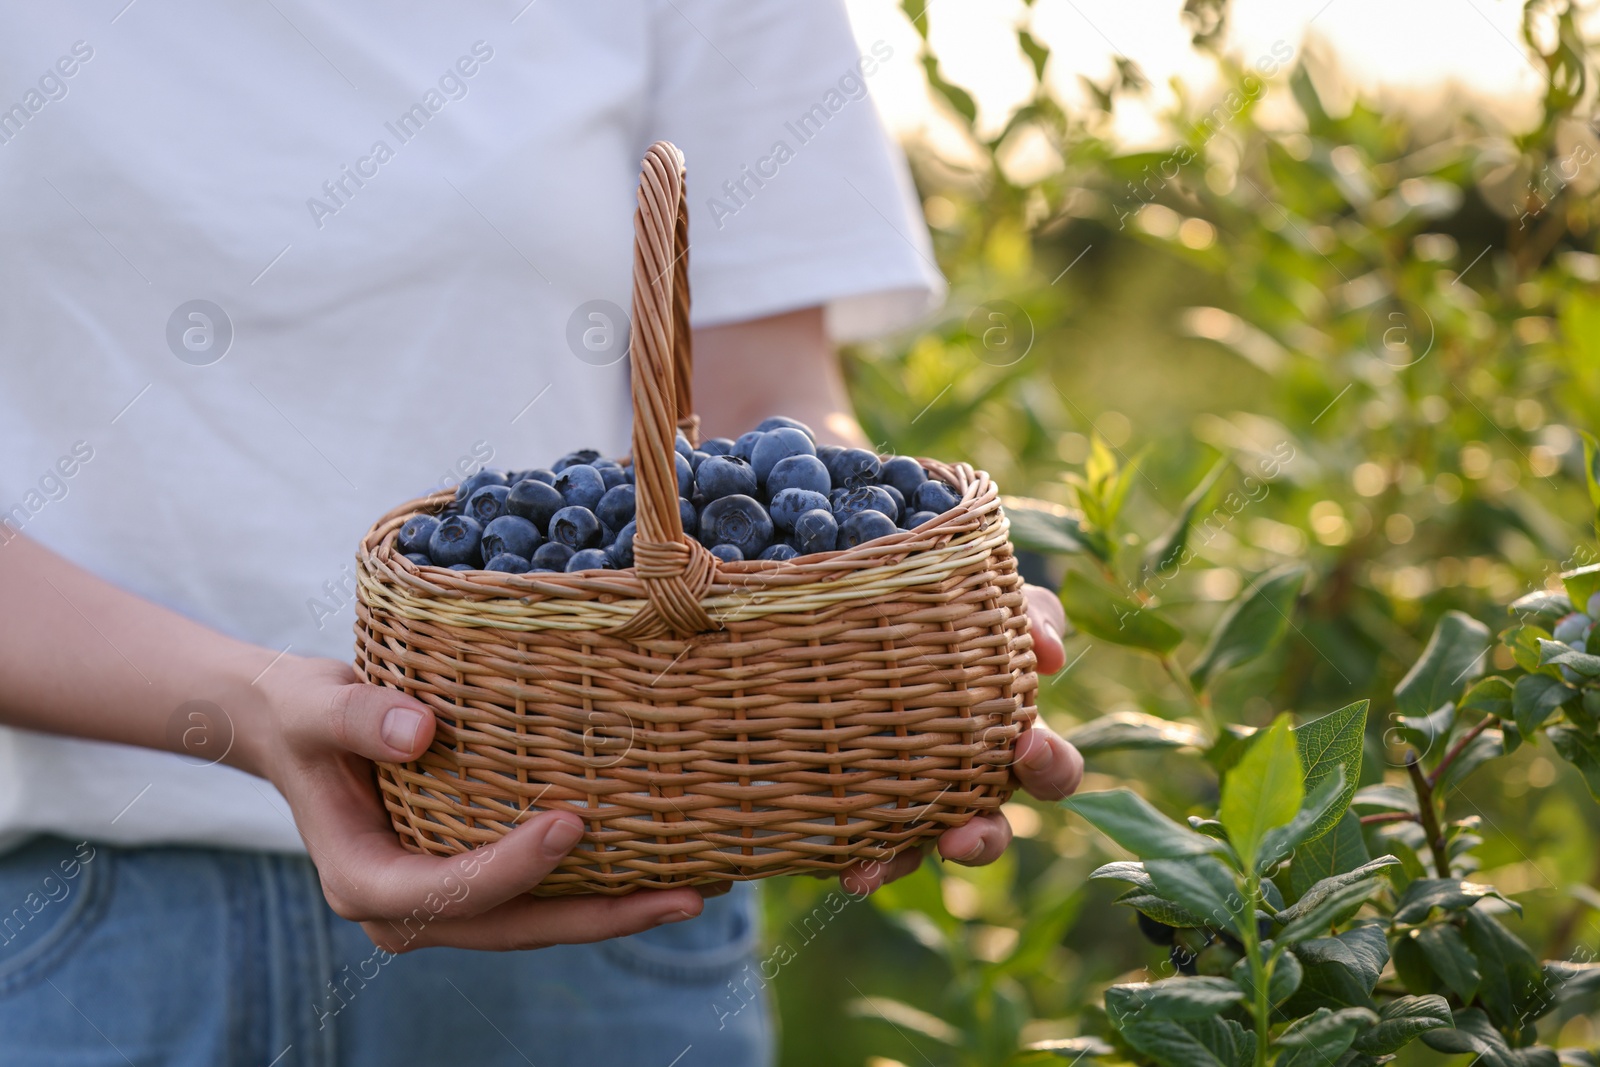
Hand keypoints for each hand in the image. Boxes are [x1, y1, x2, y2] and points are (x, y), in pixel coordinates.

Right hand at [244, 655, 706, 951]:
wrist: (295, 729)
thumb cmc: (307, 713)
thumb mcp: (318, 705)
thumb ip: (360, 716)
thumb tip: (420, 731)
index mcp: (363, 880)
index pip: (449, 891)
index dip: (513, 868)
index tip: (573, 823)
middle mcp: (405, 910)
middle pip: (513, 927)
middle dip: (600, 916)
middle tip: (683, 897)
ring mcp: (441, 903)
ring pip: (535, 923)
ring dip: (612, 911)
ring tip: (693, 892)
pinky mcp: (468, 882)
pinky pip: (537, 897)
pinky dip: (594, 887)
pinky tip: (656, 867)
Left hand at [840, 583, 1083, 893]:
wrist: (866, 607)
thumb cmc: (948, 609)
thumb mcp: (996, 600)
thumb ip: (1032, 614)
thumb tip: (1048, 651)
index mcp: (1012, 737)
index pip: (1050, 769)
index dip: (1047, 766)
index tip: (1025, 744)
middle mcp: (970, 781)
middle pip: (992, 830)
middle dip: (981, 840)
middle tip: (959, 837)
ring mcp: (917, 797)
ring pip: (917, 848)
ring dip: (900, 864)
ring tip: (868, 873)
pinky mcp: (866, 801)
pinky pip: (863, 839)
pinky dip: (853, 855)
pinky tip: (837, 864)